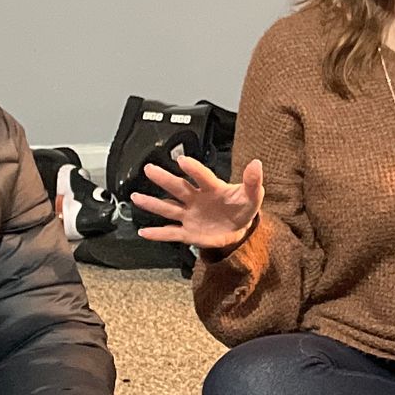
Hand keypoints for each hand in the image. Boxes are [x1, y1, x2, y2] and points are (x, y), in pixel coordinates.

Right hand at [132, 156, 264, 249]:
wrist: (240, 227)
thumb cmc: (242, 207)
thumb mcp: (252, 195)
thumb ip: (253, 181)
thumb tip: (257, 164)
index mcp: (213, 188)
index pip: (202, 176)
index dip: (193, 169)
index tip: (182, 160)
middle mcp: (197, 199)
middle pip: (179, 187)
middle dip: (164, 179)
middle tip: (149, 168)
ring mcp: (190, 215)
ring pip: (169, 209)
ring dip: (153, 203)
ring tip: (136, 197)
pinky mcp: (188, 232)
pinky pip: (171, 233)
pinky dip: (158, 234)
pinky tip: (144, 232)